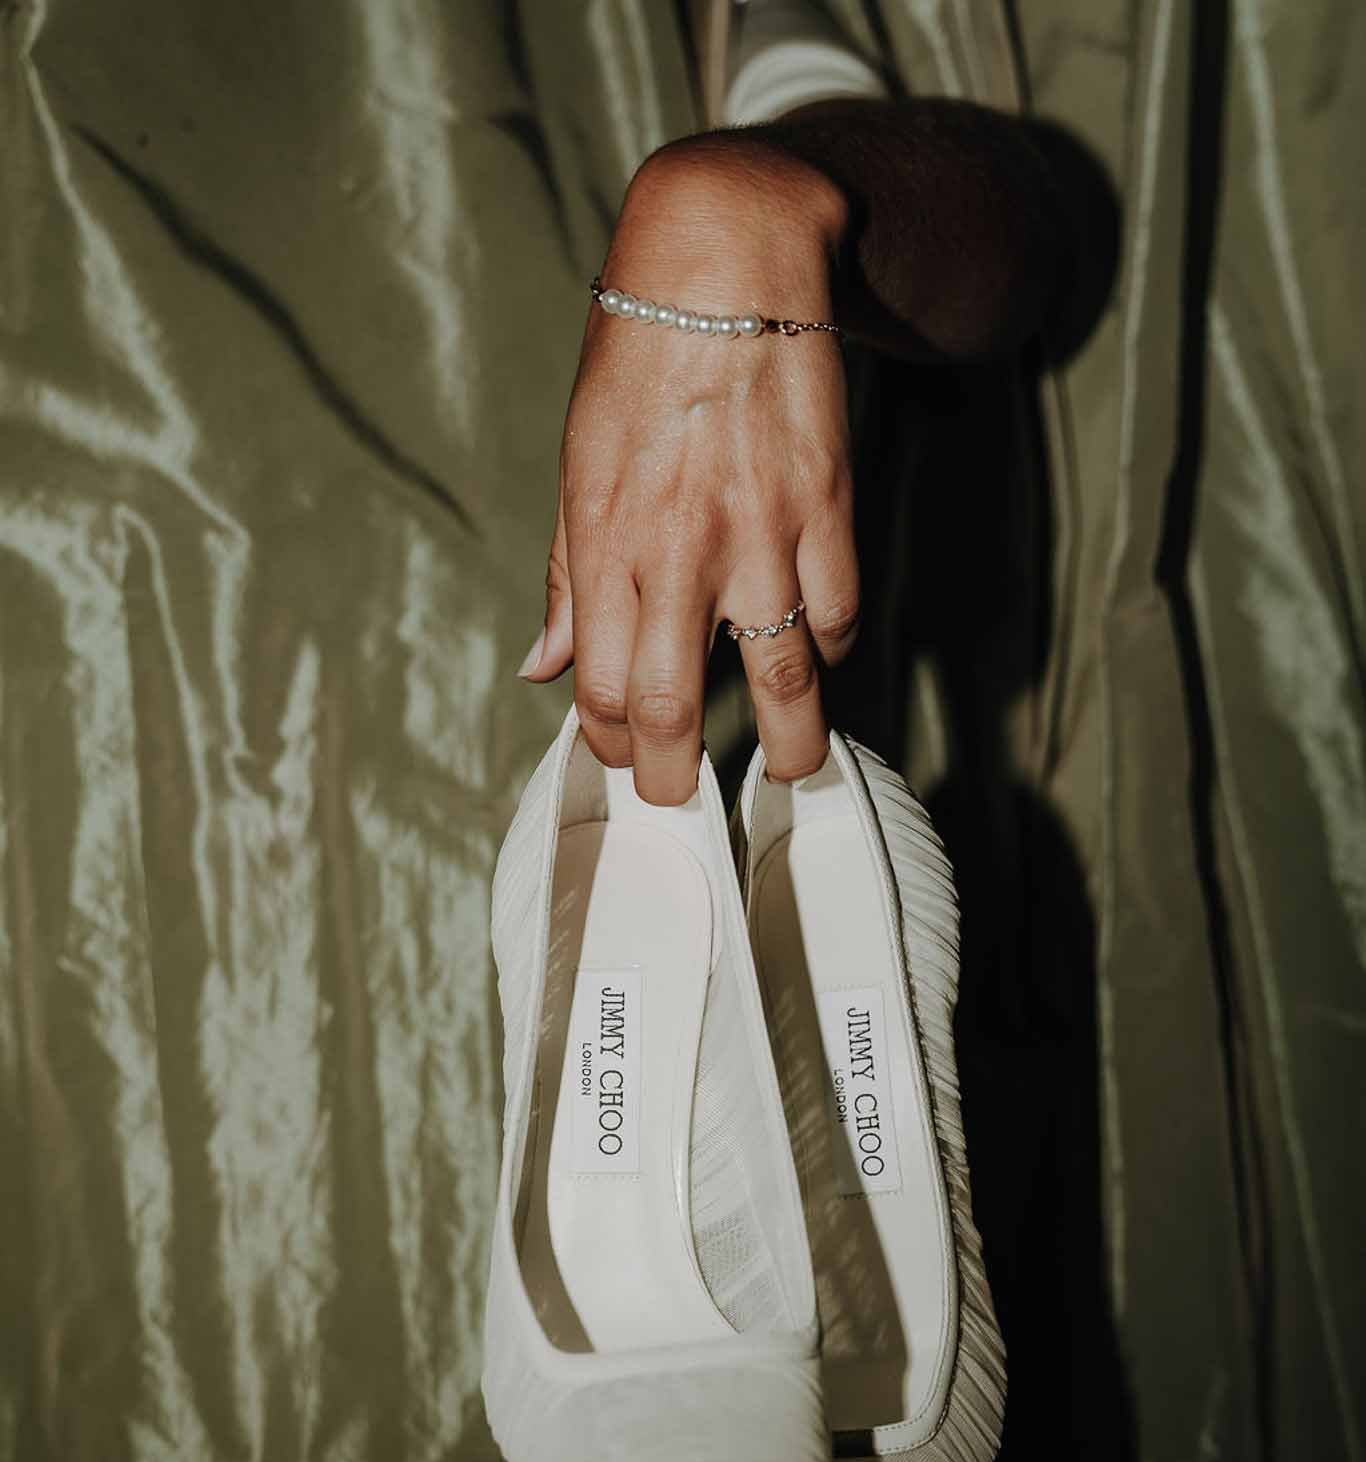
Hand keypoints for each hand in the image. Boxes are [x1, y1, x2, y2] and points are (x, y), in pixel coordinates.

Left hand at [517, 139, 858, 803]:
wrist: (725, 259)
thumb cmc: (639, 358)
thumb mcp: (578, 462)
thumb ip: (568, 576)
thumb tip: (543, 666)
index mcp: (608, 542)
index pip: (600, 688)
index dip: (606, 745)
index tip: (617, 757)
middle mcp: (680, 550)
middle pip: (672, 707)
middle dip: (671, 778)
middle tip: (679, 800)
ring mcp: (760, 533)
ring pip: (781, 678)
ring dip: (788, 744)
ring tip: (791, 770)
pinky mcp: (827, 508)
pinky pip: (838, 611)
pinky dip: (833, 646)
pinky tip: (821, 649)